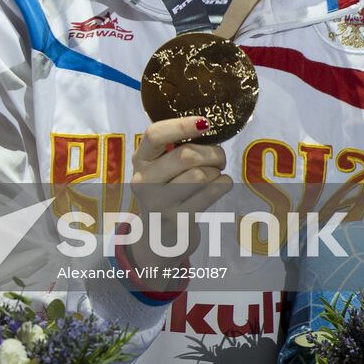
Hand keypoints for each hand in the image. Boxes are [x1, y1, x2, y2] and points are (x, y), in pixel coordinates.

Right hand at [124, 116, 232, 278]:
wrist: (158, 240)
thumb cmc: (165, 193)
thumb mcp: (158, 170)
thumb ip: (173, 149)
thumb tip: (207, 126)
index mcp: (140, 160)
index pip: (154, 134)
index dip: (181, 125)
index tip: (205, 122)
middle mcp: (144, 181)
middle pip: (185, 155)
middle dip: (212, 152)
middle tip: (219, 156)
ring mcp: (159, 203)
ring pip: (200, 174)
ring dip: (216, 171)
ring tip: (216, 174)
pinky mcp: (178, 221)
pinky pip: (210, 193)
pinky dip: (223, 184)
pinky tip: (222, 184)